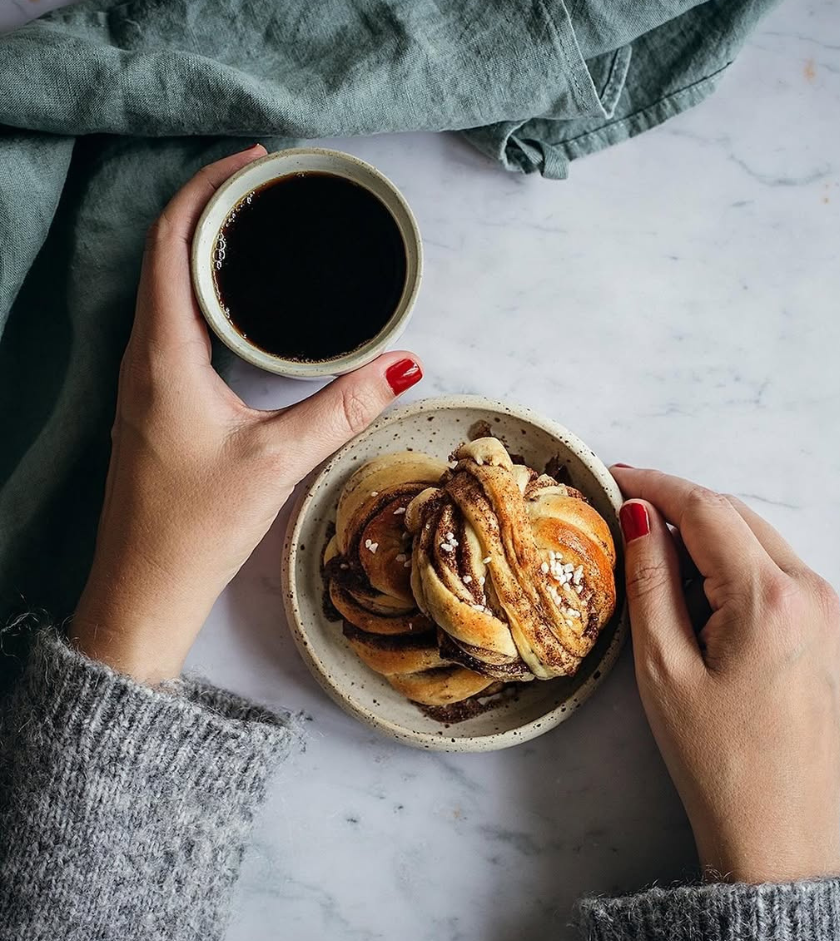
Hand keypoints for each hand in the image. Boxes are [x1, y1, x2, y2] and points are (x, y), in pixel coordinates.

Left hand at [67, 145, 422, 683]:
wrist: (143, 589)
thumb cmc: (196, 527)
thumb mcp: (281, 460)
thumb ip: (345, 406)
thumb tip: (406, 363)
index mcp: (162, 354)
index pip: (172, 241)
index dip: (210, 190)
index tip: (258, 162)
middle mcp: (142, 354)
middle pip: (165, 249)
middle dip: (215, 204)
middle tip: (272, 181)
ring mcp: (144, 376)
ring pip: (167, 282)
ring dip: (209, 244)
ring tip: (263, 222)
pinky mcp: (156, 398)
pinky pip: (174, 316)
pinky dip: (207, 285)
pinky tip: (244, 296)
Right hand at [611, 466, 839, 883]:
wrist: (781, 833)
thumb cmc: (718, 764)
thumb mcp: (664, 671)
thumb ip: (651, 583)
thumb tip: (640, 516)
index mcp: (770, 598)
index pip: (707, 510)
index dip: (656, 486)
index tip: (614, 476)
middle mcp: (814, 592)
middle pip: (740, 519)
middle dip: (682, 510)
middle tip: (626, 517)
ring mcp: (833, 612)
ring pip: (763, 545)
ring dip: (713, 541)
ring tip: (657, 564)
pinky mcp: (836, 634)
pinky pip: (784, 577)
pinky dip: (742, 571)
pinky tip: (705, 599)